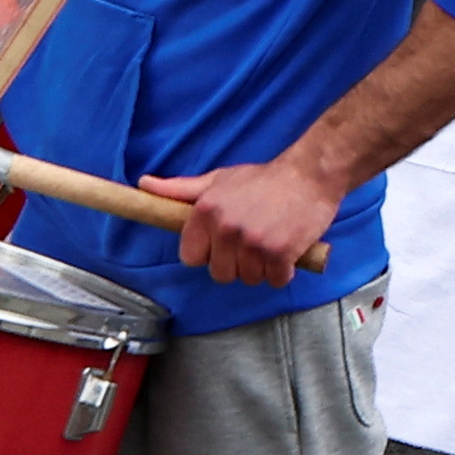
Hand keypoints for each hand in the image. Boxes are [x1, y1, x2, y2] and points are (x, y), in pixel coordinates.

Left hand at [136, 153, 341, 287]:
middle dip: (237, 263)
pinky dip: (283, 271)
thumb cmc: (263, 180)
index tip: (223, 242)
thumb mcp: (218, 180)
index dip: (208, 253)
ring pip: (249, 278)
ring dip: (261, 267)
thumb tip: (143, 184)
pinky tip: (286, 250)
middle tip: (252, 240)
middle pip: (220, 274)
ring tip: (271, 241)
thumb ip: (180, 189)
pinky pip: (275, 280)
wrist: (311, 174)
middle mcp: (226, 228)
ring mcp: (254, 242)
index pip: (191, 258)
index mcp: (205, 211)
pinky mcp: (281, 253)